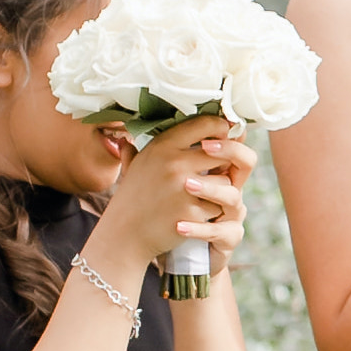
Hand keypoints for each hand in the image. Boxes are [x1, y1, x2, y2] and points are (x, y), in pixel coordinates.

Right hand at [89, 117, 254, 277]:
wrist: (125, 234)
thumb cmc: (135, 195)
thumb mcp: (139, 161)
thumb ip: (161, 141)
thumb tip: (176, 116)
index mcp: (163, 145)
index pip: (206, 124)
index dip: (222, 129)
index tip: (225, 137)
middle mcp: (174, 162)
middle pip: (223, 154)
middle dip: (223, 165)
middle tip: (216, 173)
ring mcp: (184, 188)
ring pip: (225, 182)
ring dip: (220, 190)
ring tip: (201, 196)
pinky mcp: (192, 211)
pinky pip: (219, 206)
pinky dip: (211, 212)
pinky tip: (194, 214)